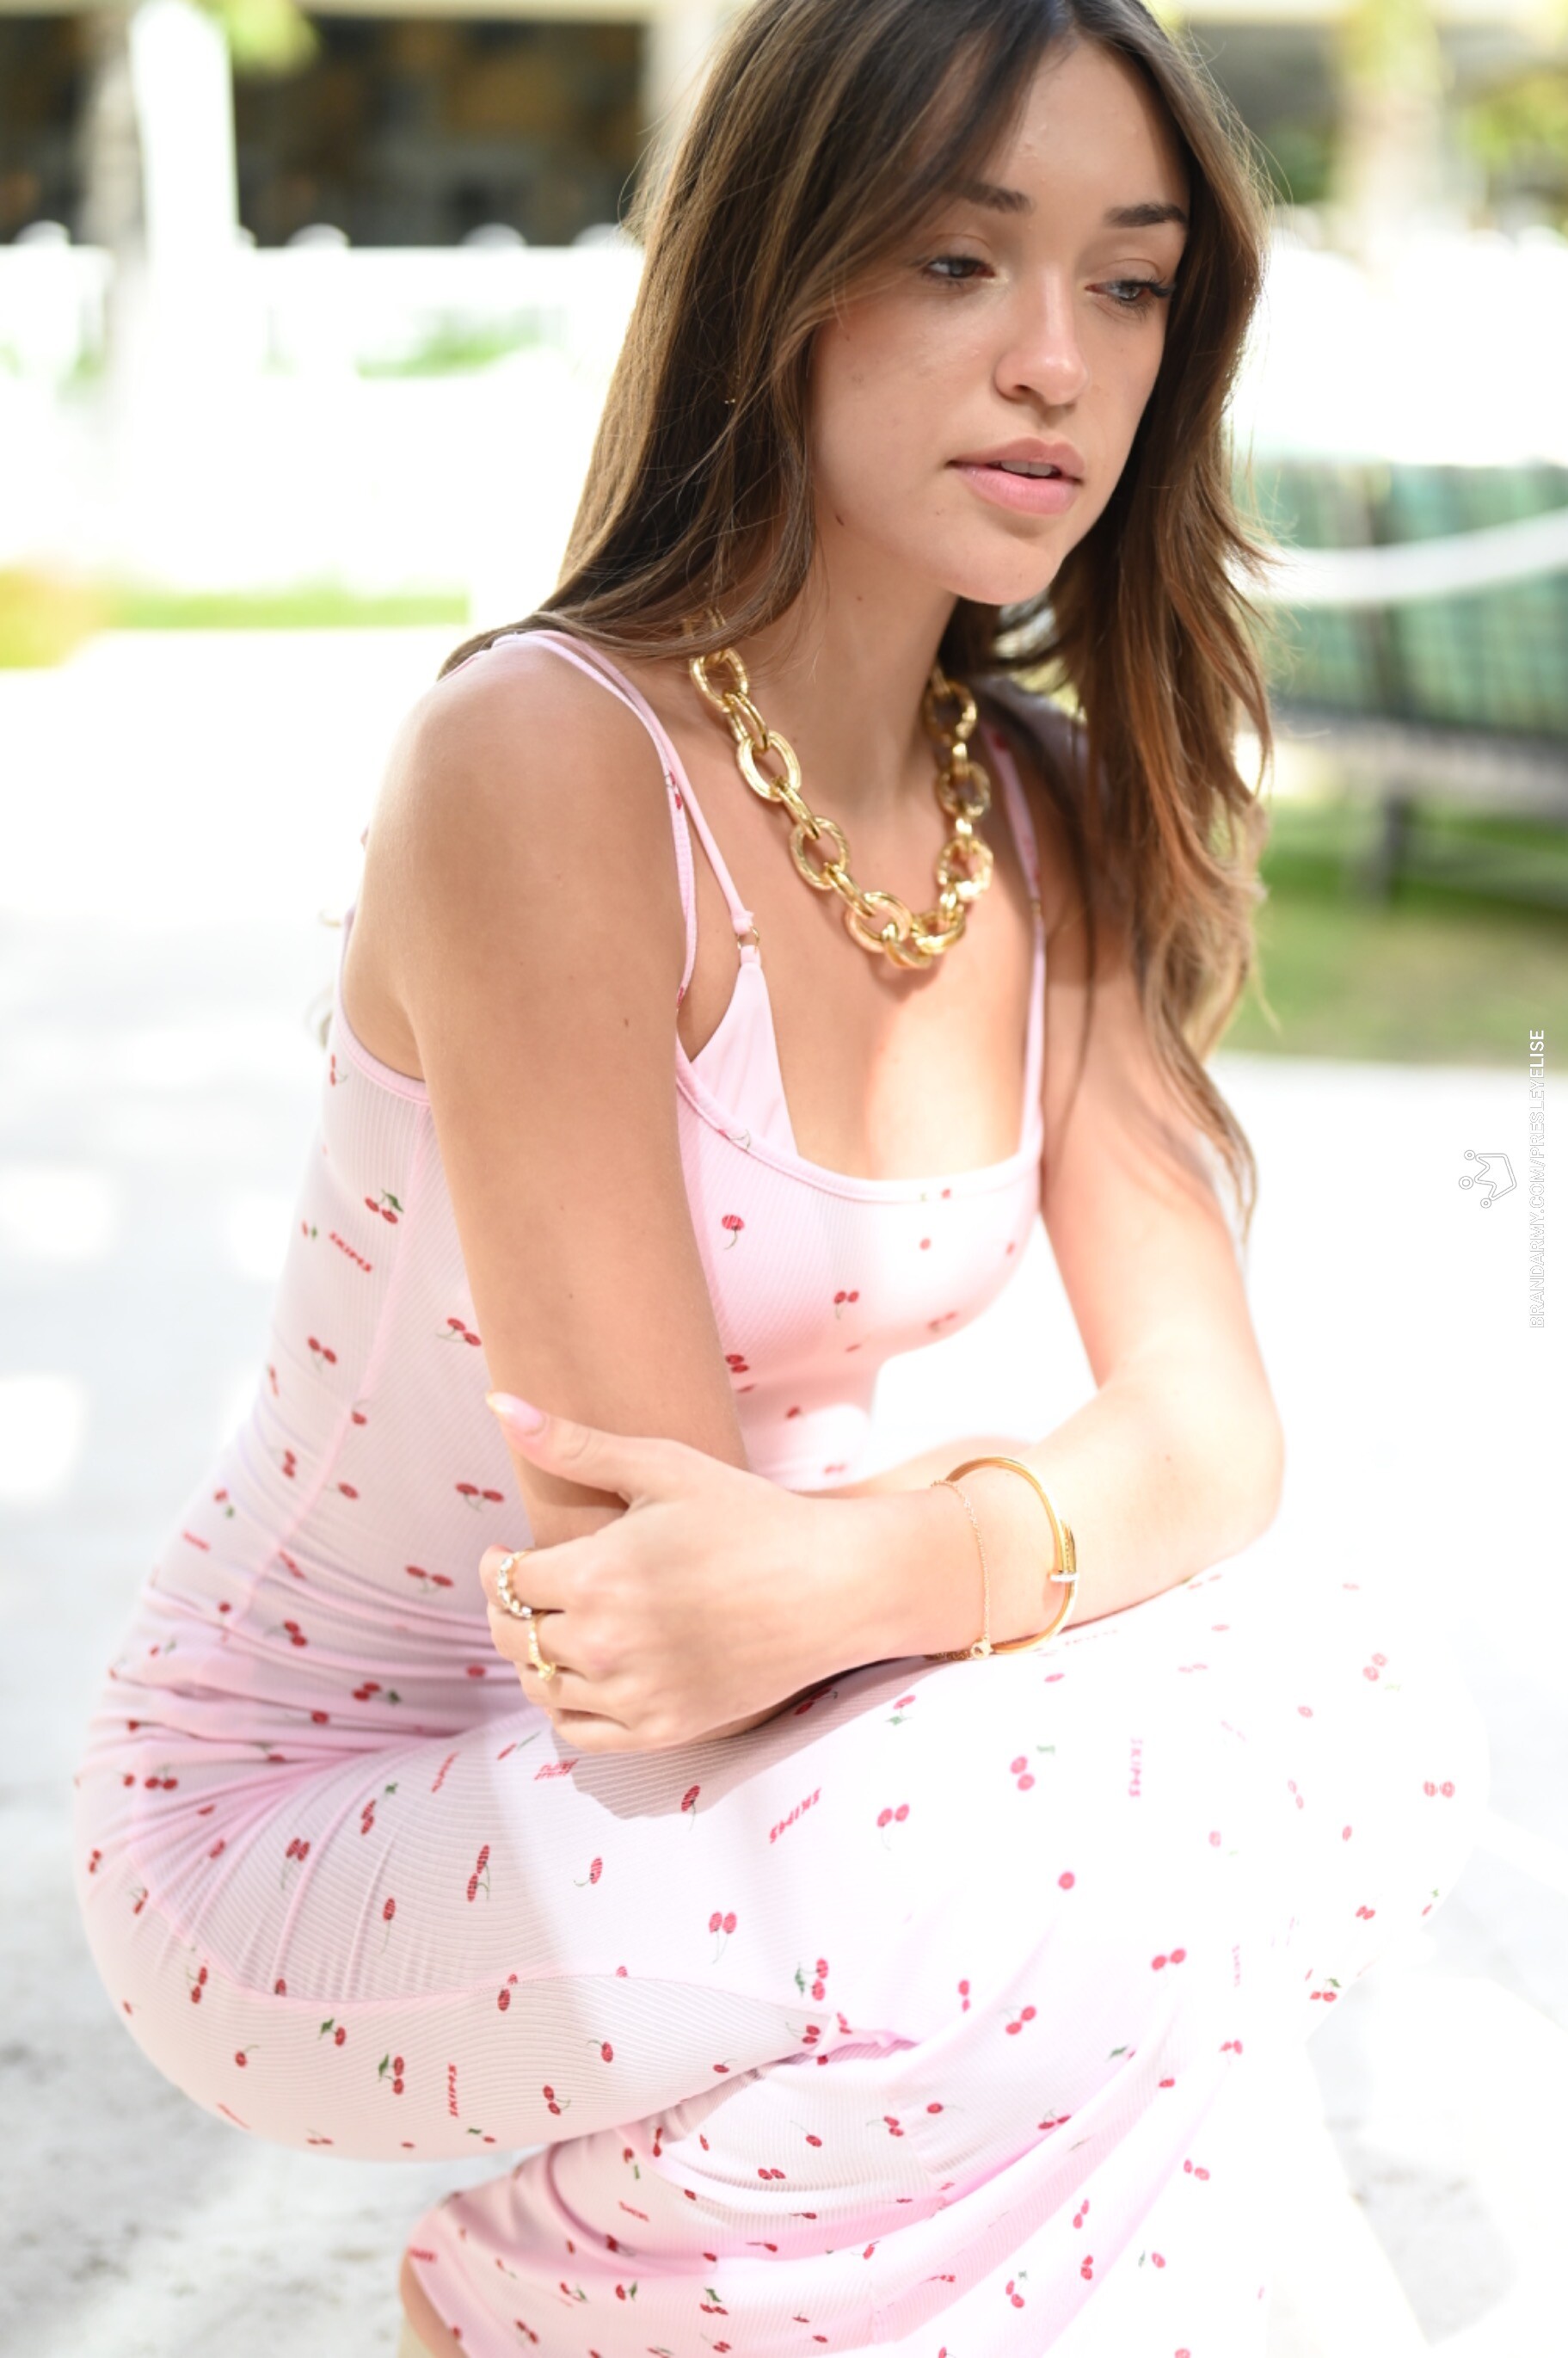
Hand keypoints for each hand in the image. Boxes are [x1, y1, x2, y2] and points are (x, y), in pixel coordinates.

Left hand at [477, 1394, 857, 1752]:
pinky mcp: (663, 1729)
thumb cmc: (752, 1518)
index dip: (498, 1565)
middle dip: (507, 1610)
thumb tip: (501, 1405)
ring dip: (532, 1656)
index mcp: (597, 1577)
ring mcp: (634, 1694)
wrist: (833, 1586)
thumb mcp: (664, 1467)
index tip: (508, 1553)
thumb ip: (574, 1445)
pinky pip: (580, 1732)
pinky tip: (579, 1675)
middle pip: (512, 1638)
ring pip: (538, 1687)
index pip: (506, 1583)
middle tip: (526, 1591)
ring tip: (553, 1628)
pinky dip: (564, 1706)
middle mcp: (605, 1644)